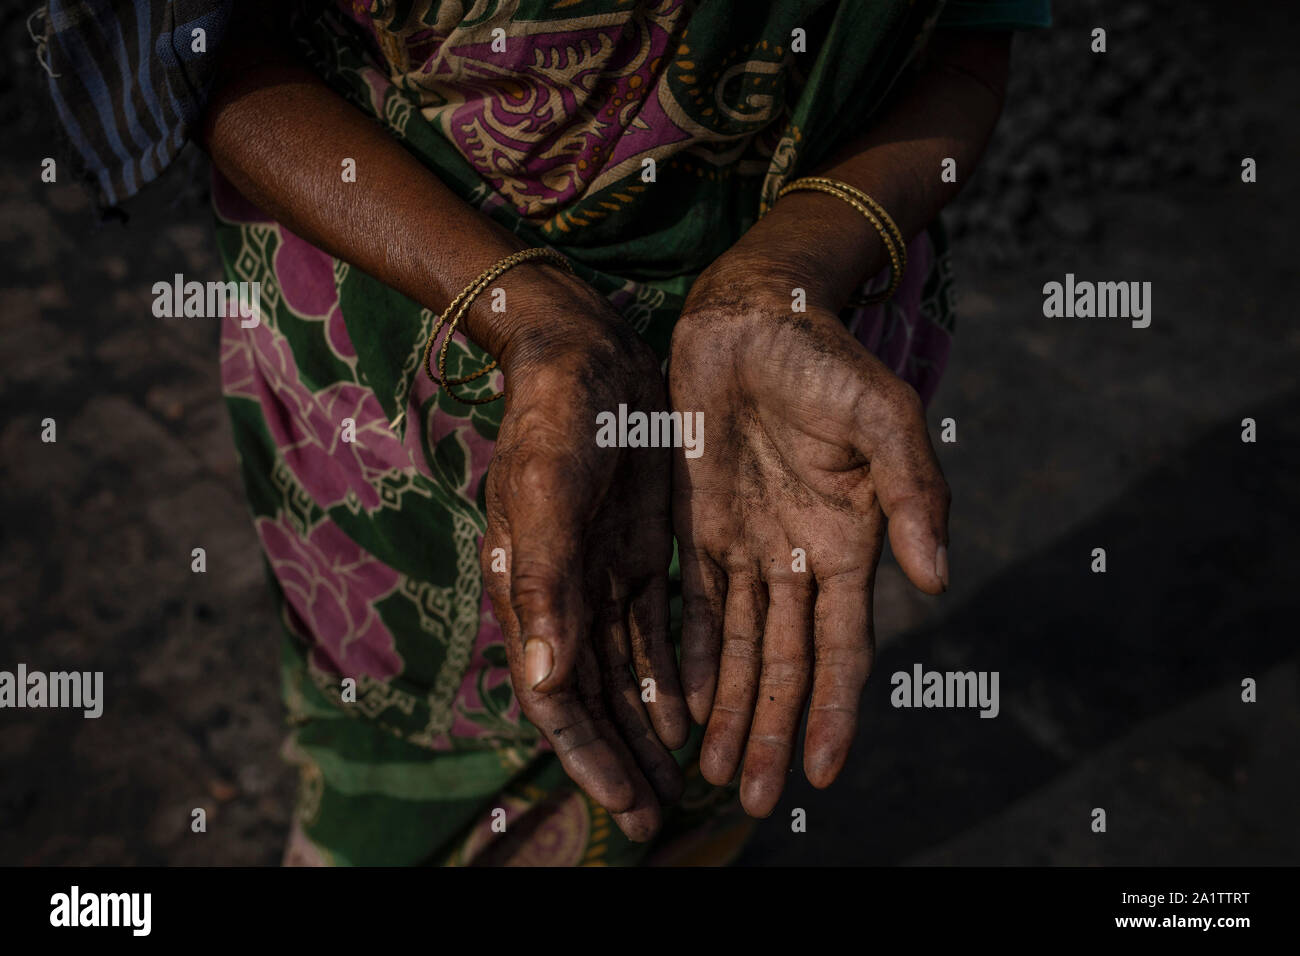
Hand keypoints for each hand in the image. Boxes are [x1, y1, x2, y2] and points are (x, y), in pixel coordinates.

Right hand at [478, 266, 689, 840]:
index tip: (628, 804)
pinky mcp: (635, 556)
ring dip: (647, 729)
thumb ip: (544, 584)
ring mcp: (599, 579)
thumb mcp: (546, 489)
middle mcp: (560, 597)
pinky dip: (669, 676)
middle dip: (620, 760)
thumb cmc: (555, 414)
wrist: (584, 351)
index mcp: (529, 591)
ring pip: (623, 675)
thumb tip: (546, 683)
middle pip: (589, 700)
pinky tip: (692, 712)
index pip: (556, 696)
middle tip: (656, 818)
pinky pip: (653, 633)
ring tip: (680, 782)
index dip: (588, 754)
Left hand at [669, 268, 949, 817]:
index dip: (833, 712)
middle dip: (773, 732)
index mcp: (852, 541)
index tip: (820, 775)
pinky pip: (693, 607)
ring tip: (715, 774)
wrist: (752, 315)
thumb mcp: (886, 416)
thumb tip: (937, 578)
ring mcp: (750, 546)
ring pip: (740, 648)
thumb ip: (915, 491)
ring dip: (731, 710)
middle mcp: (801, 557)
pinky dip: (689, 658)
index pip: (843, 648)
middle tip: (755, 801)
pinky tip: (680, 705)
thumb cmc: (828, 359)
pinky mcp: (701, 527)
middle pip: (786, 664)